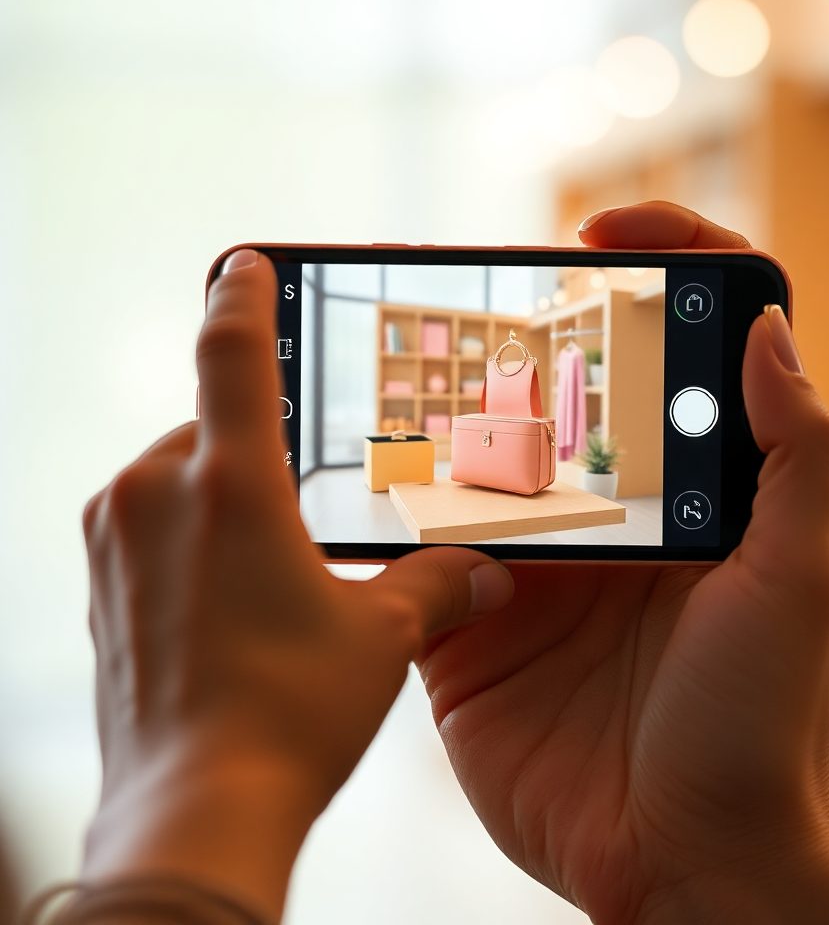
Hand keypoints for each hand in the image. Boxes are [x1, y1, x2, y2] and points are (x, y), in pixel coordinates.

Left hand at [81, 250, 513, 919]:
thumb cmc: (288, 713)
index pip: (232, 354)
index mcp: (231, 486)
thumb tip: (487, 574)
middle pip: (213, 427)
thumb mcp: (381, 637)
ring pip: (178, 479)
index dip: (244, 296)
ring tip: (273, 567)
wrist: (194, 812)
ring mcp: (114, 539)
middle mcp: (156, 495)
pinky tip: (228, 600)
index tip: (246, 261)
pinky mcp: (96, 585)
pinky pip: (149, 527)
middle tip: (306, 504)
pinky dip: (190, 538)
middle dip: (260, 453)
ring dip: (225, 499)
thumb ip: (437, 587)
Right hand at [419, 203, 828, 923]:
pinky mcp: (466, 623)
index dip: (652, 268)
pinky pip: (413, 552)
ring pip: (468, 460)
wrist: (684, 861)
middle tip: (453, 273)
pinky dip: (380, 507)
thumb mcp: (800, 577)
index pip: (668, 353)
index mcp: (681, 491)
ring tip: (382, 346)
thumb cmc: (761, 720)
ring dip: (427, 403)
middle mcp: (603, 516)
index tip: (601, 230)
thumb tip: (768, 328)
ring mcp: (529, 567)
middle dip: (504, 323)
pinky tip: (346, 457)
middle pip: (549, 392)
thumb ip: (795, 450)